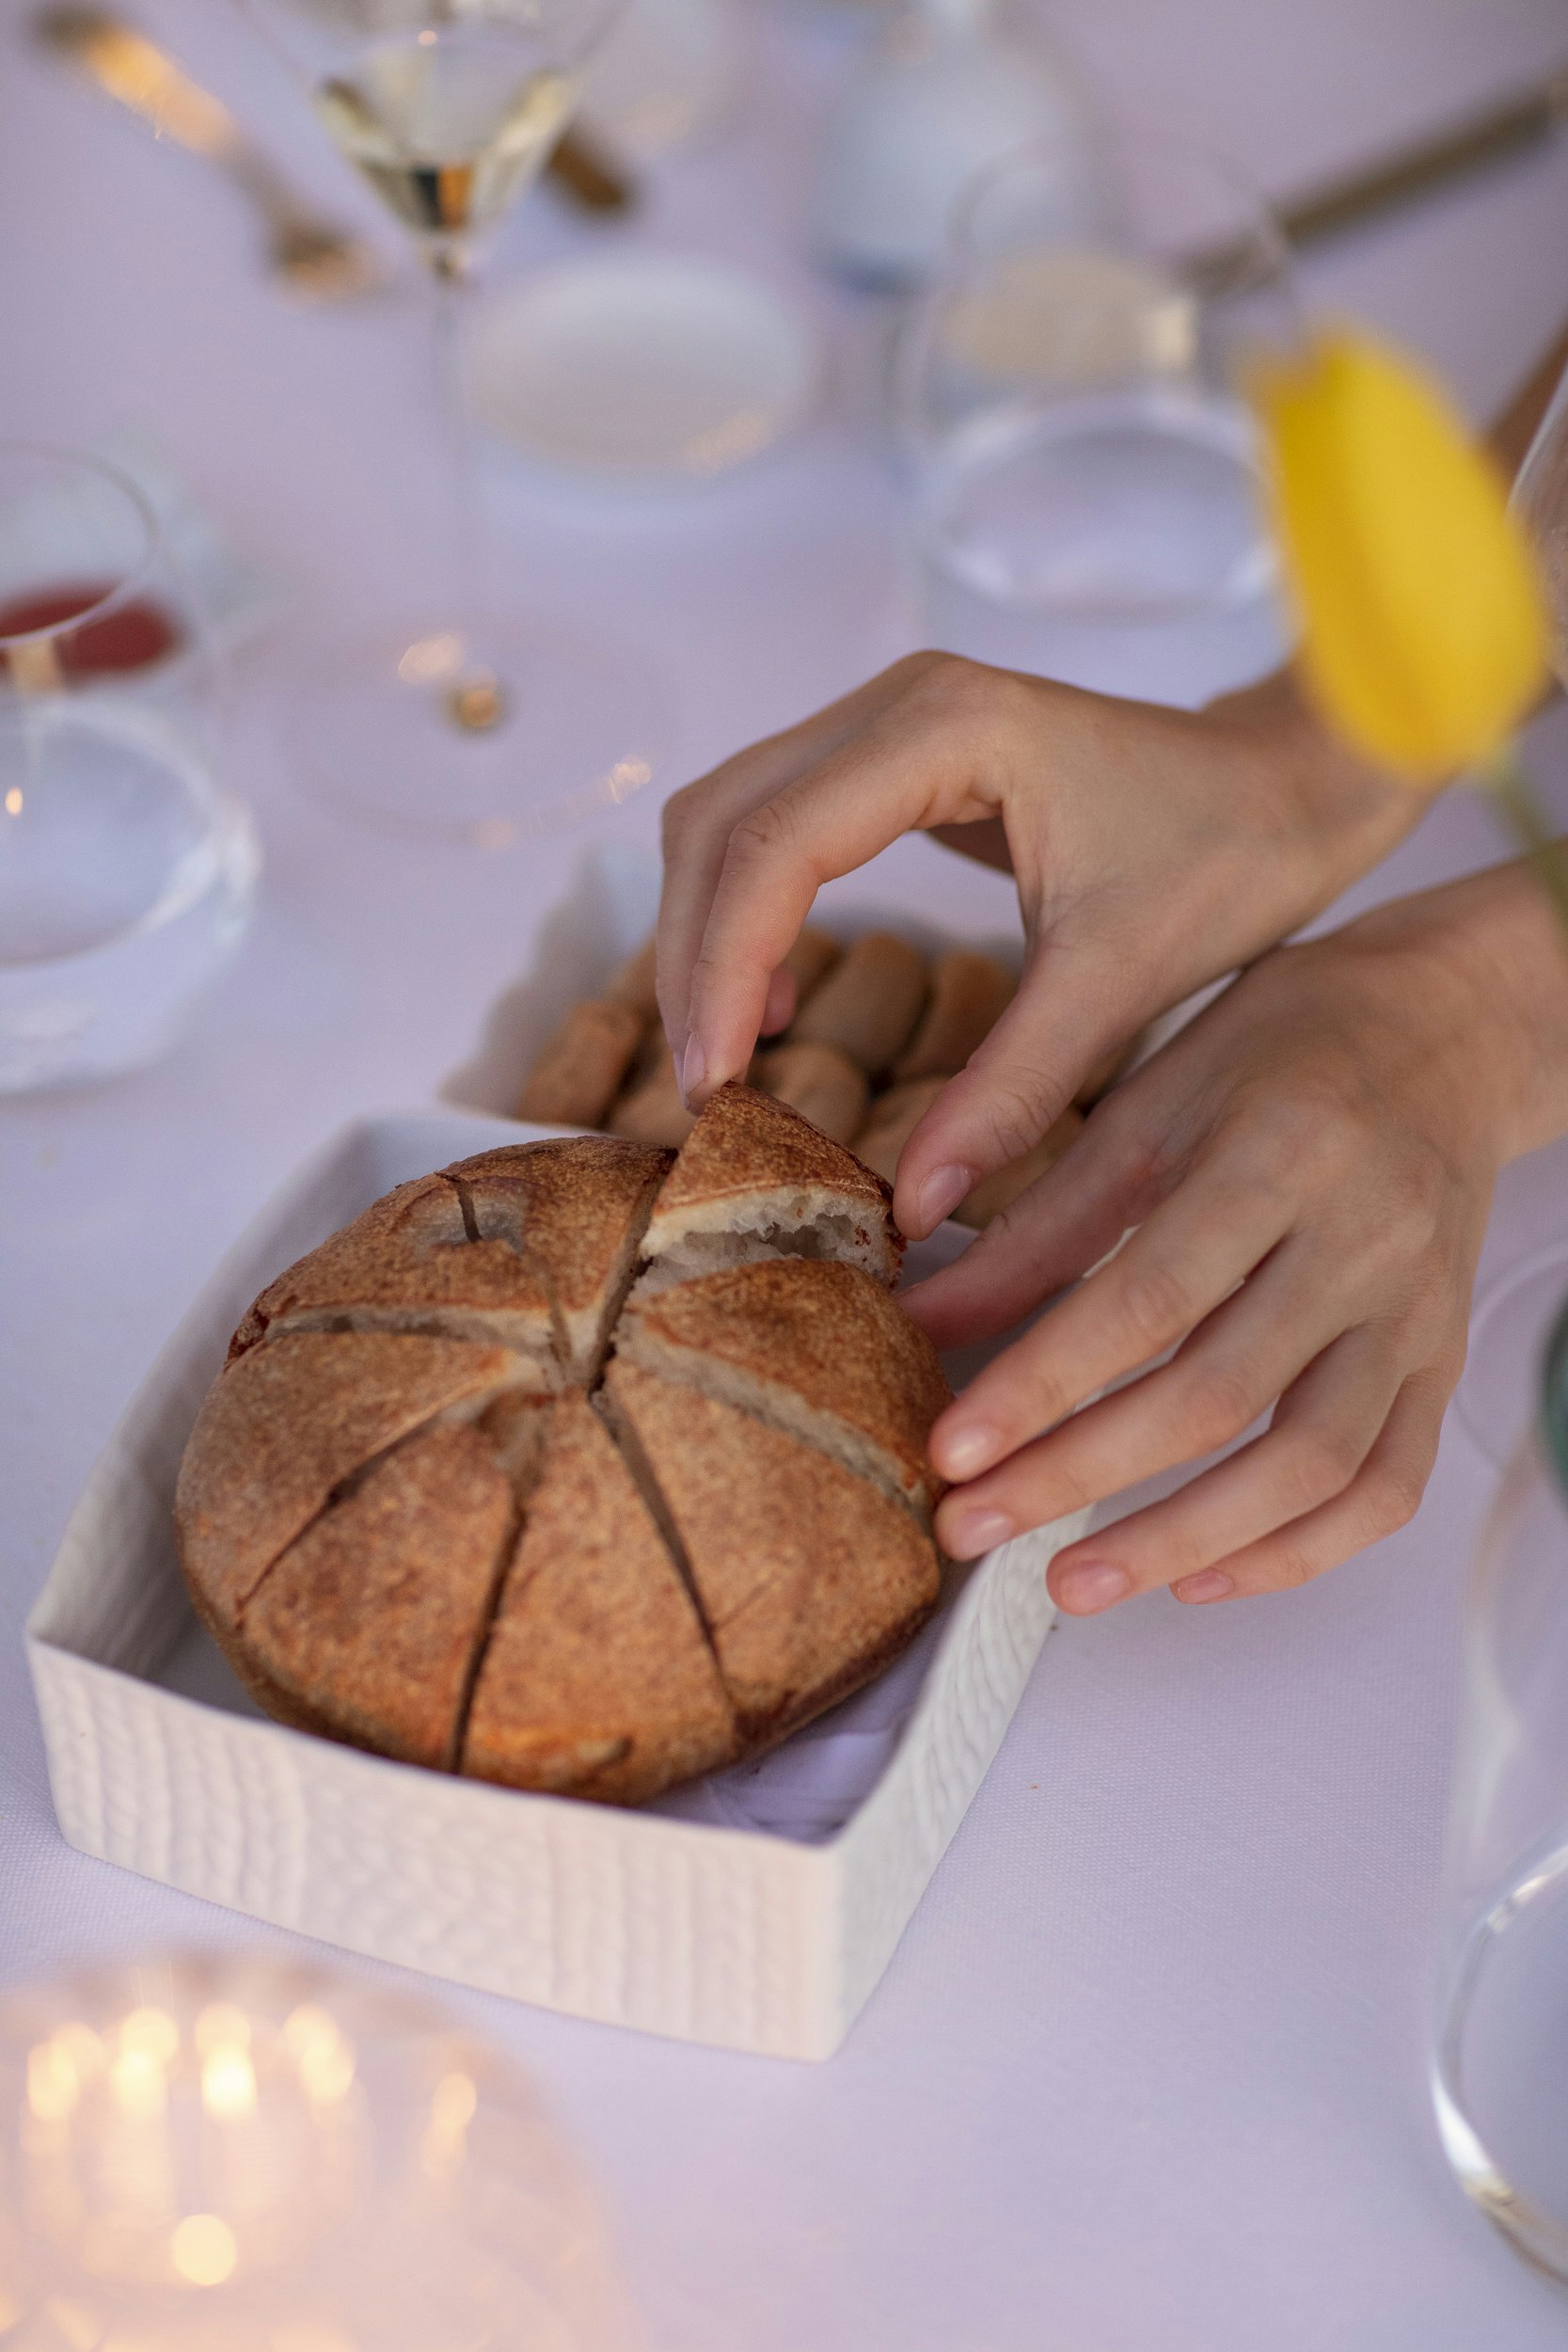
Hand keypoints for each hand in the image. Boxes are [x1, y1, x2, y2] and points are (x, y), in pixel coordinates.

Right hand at [656, 654, 1411, 1236]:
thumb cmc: (1231, 857)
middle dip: (695, 959)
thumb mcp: (1119, 986)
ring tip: (735, 1054)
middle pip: (719, 823)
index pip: (772, 847)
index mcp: (947, 729)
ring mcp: (889, 717)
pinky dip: (749, 910)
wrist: (1297, 782)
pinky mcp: (895, 751)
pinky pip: (773, 822)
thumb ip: (1010, 1092)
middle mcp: (897, 701)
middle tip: (711, 1088)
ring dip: (710, 934)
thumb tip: (915, 1209)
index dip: (722, 969)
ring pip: (727, 819)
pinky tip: (780, 998)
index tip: (716, 1082)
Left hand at [905, 861, 1567, 1607]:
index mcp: (1283, 1150)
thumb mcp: (1146, 1100)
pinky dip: (1295, 1550)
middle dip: (1079, 1477)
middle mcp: (1366, 1238)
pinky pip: (1384, 1486)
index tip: (951, 1449)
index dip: (1041, 1384)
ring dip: (1181, 1542)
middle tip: (973, 1525)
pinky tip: (1201, 1577)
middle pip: (1219, 1394)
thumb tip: (923, 1321)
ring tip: (1070, 1582)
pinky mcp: (1443, 1361)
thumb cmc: (1281, 1050)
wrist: (1442, 1030)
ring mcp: (1417, 1312)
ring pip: (1312, 1465)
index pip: (1149, 1298)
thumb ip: (1035, 1222)